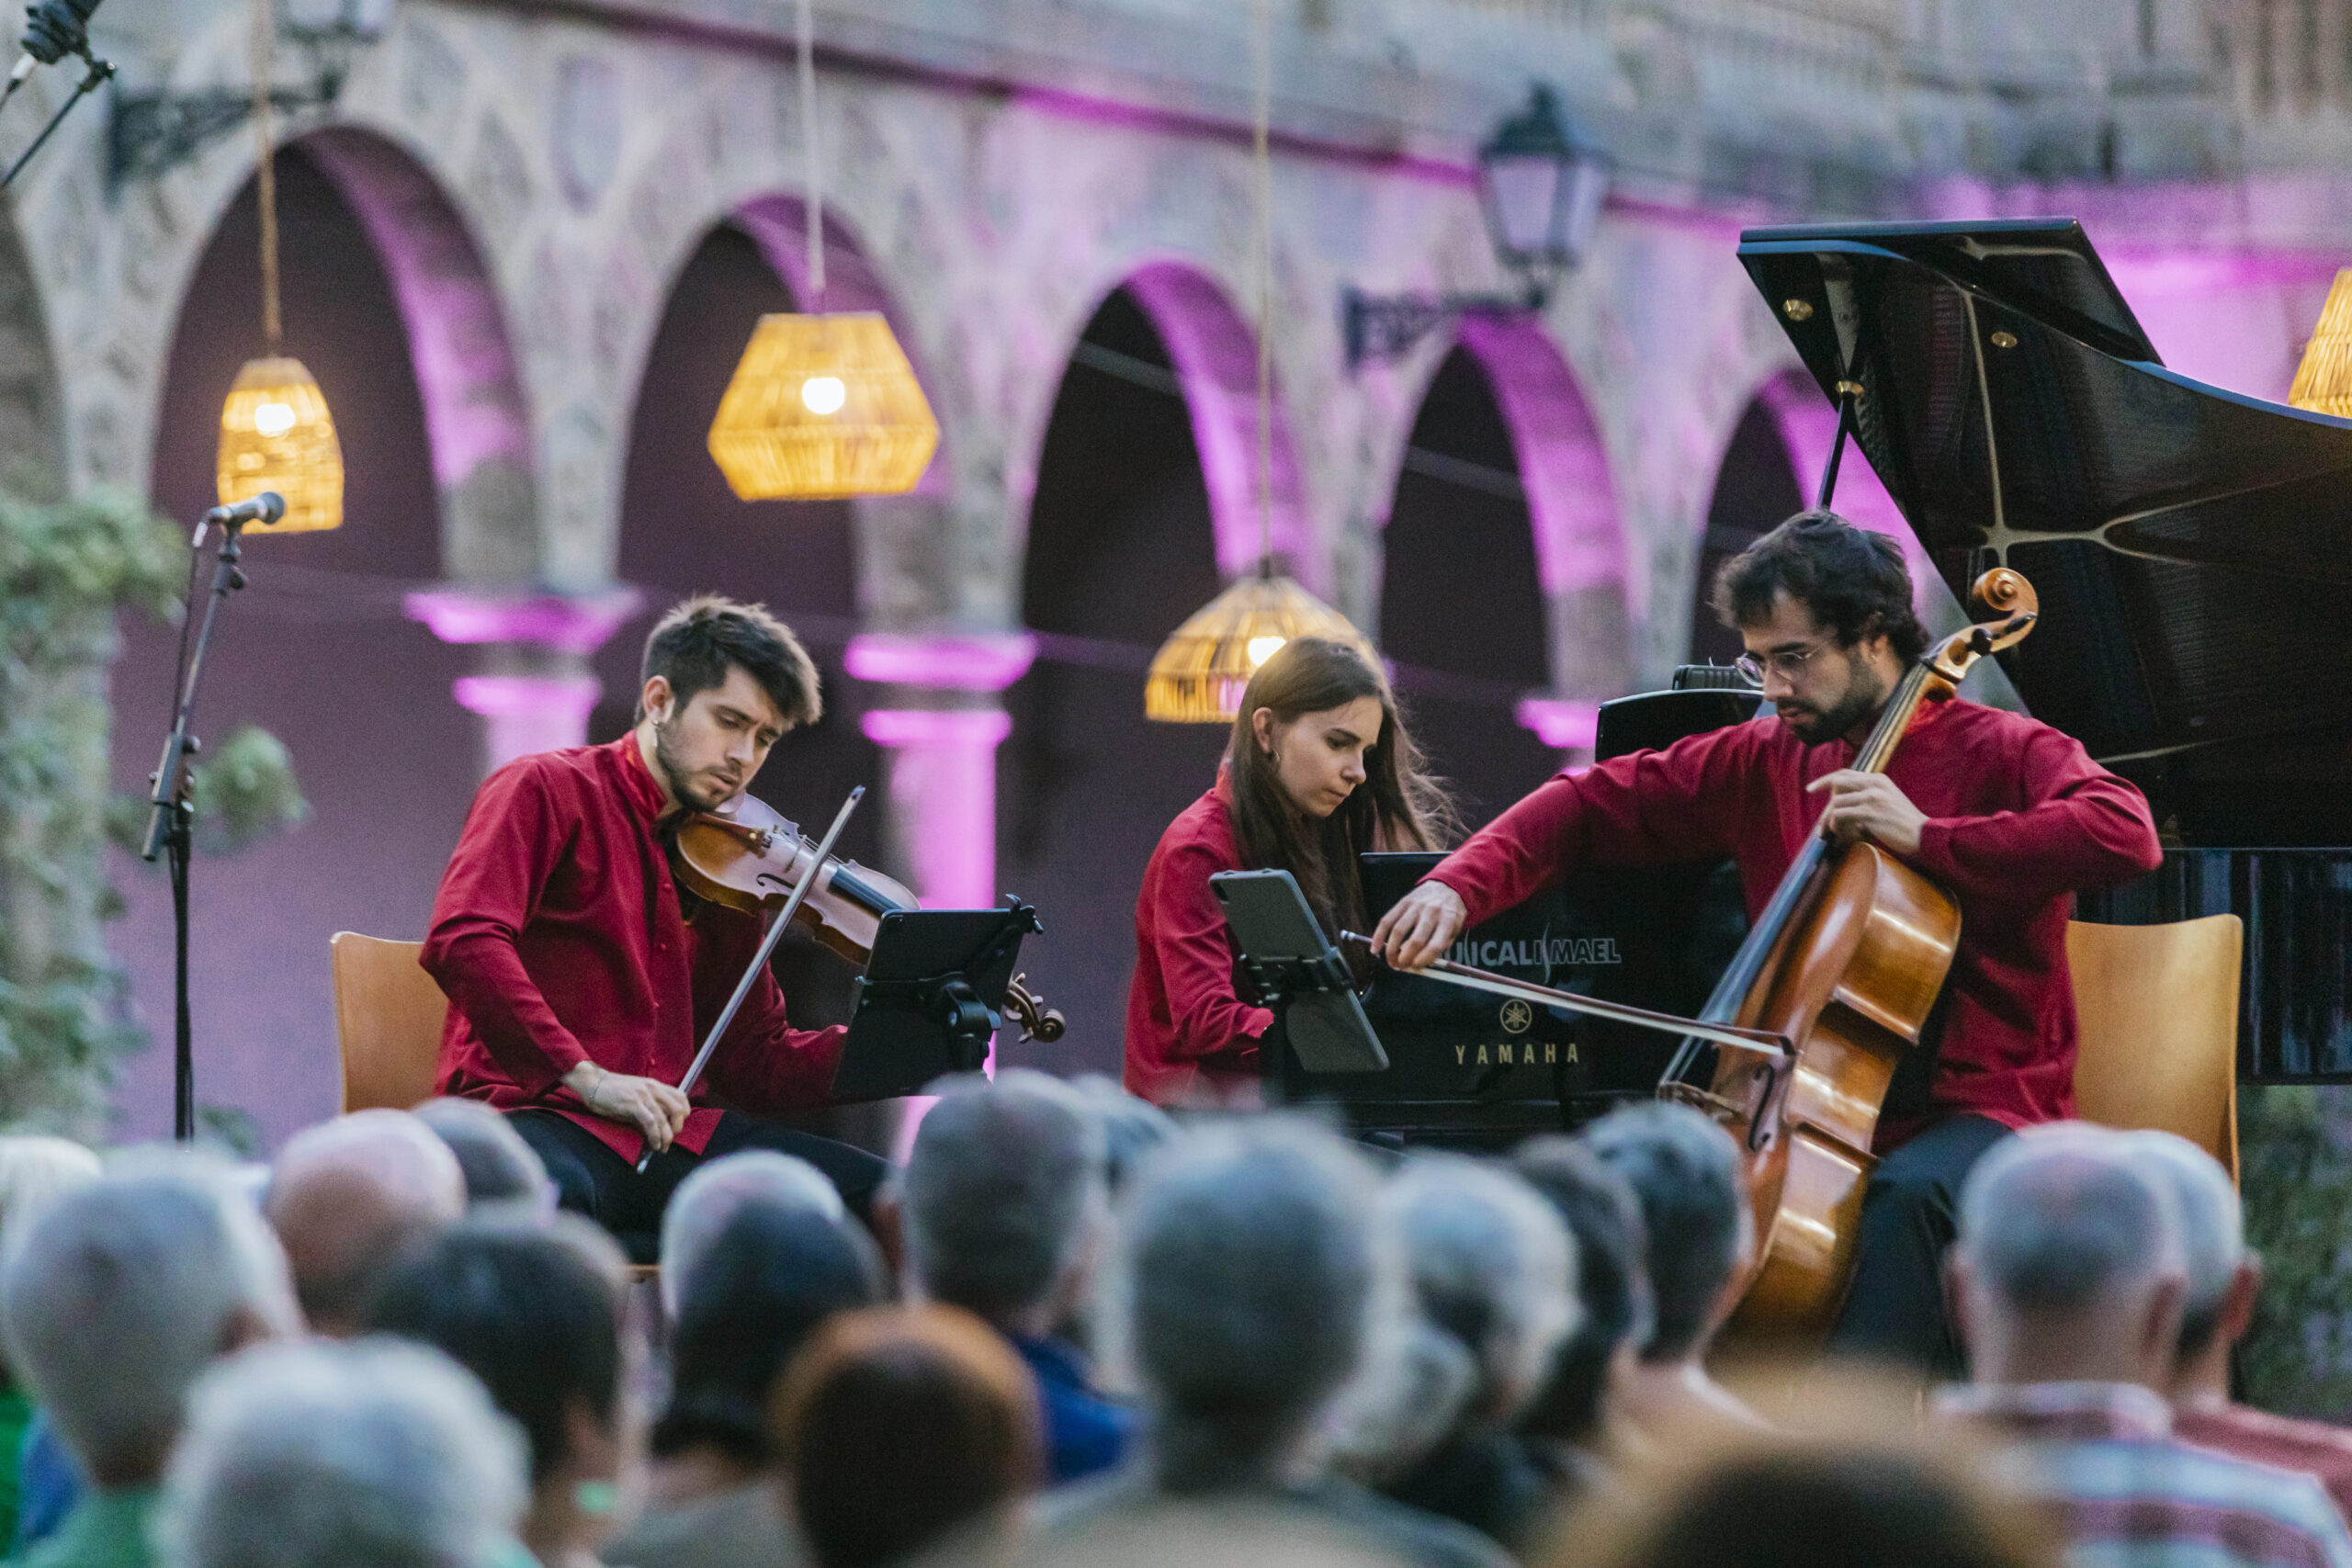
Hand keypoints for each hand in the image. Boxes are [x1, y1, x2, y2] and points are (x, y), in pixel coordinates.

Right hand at [563, 1062, 689, 1152]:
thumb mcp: (637, 1095)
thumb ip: (649, 1107)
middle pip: (678, 1109)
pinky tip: (653, 1144)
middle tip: (669, 1139)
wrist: (594, 1083)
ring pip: (665, 1119)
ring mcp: (644, 1096)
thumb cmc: (613, 1091)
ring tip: (662, 1148)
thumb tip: (659, 1127)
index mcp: (655, 1085)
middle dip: (677, 1128)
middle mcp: (653, 1089)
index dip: (684, 1113)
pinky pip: (651, 1123)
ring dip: (666, 1137)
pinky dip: (655, 1136)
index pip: (681, 1097)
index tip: (676, 1125)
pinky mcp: (633, 1104)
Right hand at [1372, 882, 1468, 971]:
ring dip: (1391, 951)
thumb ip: (1444, 944)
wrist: (1445, 885)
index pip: (1435, 944)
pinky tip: (1375, 948)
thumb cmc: (1450, 912)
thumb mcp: (1456, 927)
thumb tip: (1425, 963)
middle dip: (1406, 958)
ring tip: (1391, 962)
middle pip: (1416, 940)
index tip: (1416, 967)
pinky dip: (1378, 936)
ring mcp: (1415, 906)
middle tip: (1401, 967)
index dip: (1424, 960)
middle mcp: (1431, 912)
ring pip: (1398, 931)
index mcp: (1448, 920)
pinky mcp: (1402, 902)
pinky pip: (1387, 920)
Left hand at [1805, 769, 1927, 856]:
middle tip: (1820, 823)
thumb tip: (1842, 803)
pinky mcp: (1870, 813)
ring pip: (1837, 802)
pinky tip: (1838, 835)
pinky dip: (1835, 826)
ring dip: (1829, 821)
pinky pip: (1841, 816)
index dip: (1825, 780)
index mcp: (1878, 779)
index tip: (1811, 788)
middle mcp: (1874, 784)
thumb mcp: (1888, 800)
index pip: (1844, 774)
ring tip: (1829, 834)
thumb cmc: (1905, 823)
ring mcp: (1872, 798)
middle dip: (1824, 802)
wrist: (1925, 835)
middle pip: (1837, 784)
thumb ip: (1868, 796)